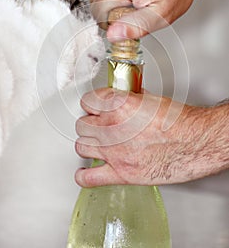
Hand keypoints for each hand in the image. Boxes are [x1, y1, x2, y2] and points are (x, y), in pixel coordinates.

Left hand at [74, 88, 222, 187]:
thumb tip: (124, 98)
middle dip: (90, 124)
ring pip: (81, 146)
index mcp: (118, 105)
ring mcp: (114, 151)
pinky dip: (84, 176)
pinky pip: (89, 178)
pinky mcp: (121, 173)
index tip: (96, 107)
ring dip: (88, 144)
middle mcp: (112, 127)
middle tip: (99, 126)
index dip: (92, 104)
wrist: (195, 142)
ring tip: (97, 145)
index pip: (88, 101)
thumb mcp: (151, 100)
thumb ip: (130, 99)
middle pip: (82, 124)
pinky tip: (89, 172)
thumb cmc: (179, 121)